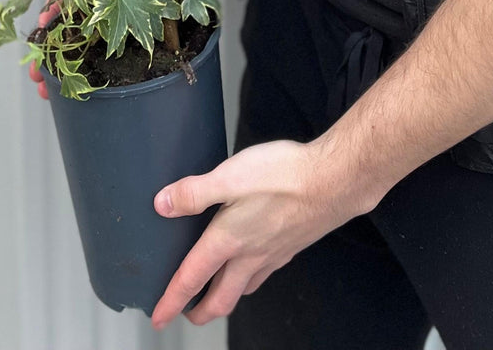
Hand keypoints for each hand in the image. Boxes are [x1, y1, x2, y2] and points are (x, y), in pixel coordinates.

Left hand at [149, 138, 357, 328]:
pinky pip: (264, 274)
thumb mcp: (230, 175)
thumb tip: (162, 204)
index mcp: (229, 239)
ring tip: (215, 293)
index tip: (157, 317)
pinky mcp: (291, 246)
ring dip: (224, 297)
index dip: (171, 300)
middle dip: (199, 312)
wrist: (335, 181)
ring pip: (243, 289)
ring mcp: (273, 254)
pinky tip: (252, 263)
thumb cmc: (285, 176)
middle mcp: (250, 255)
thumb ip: (195, 192)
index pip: (192, 278)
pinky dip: (249, 279)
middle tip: (185, 315)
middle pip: (220, 299)